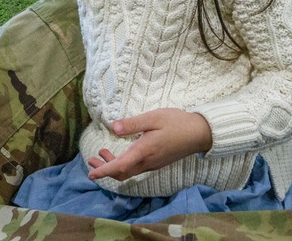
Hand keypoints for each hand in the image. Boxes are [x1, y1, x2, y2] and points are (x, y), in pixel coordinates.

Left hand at [86, 108, 212, 181]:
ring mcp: (153, 164)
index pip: (119, 166)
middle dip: (104, 169)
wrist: (200, 133)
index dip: (104, 171)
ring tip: (101, 153)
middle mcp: (148, 162)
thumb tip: (113, 128)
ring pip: (129, 171)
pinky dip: (123, 163)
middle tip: (91, 159)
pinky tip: (120, 152)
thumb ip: (133, 124)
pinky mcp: (157, 162)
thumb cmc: (177, 123)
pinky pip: (136, 168)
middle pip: (122, 173)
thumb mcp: (153, 118)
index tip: (91, 173)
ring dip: (113, 166)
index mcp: (144, 152)